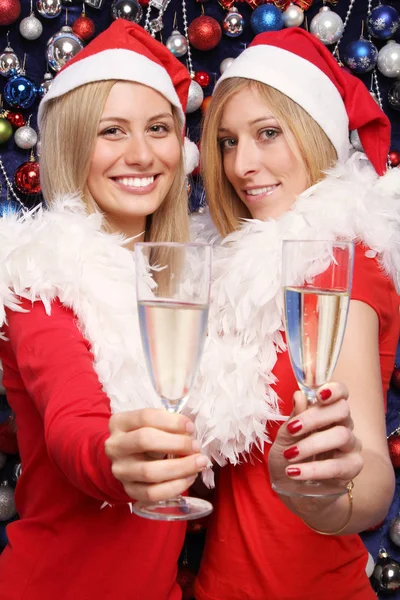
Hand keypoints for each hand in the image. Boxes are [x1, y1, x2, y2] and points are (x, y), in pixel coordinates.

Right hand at [105, 408, 207, 502]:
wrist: (127, 460)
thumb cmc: (146, 436)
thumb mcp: (152, 424)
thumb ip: (168, 425)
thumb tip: (190, 433)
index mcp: (119, 422)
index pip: (145, 417)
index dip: (171, 422)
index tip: (190, 428)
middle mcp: (115, 446)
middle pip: (145, 441)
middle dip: (177, 443)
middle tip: (196, 446)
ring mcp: (120, 470)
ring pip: (150, 471)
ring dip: (181, 467)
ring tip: (199, 462)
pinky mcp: (128, 490)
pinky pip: (153, 493)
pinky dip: (175, 487)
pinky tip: (189, 477)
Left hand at [269, 383, 362, 509]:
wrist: (293, 490)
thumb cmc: (289, 457)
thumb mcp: (285, 437)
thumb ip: (294, 417)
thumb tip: (299, 395)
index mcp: (328, 412)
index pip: (341, 393)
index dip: (334, 390)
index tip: (318, 395)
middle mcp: (344, 425)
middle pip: (342, 410)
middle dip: (315, 417)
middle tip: (293, 429)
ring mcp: (351, 446)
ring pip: (342, 435)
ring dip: (311, 444)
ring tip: (289, 455)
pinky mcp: (352, 468)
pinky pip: (337, 466)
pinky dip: (313, 469)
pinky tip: (294, 471)